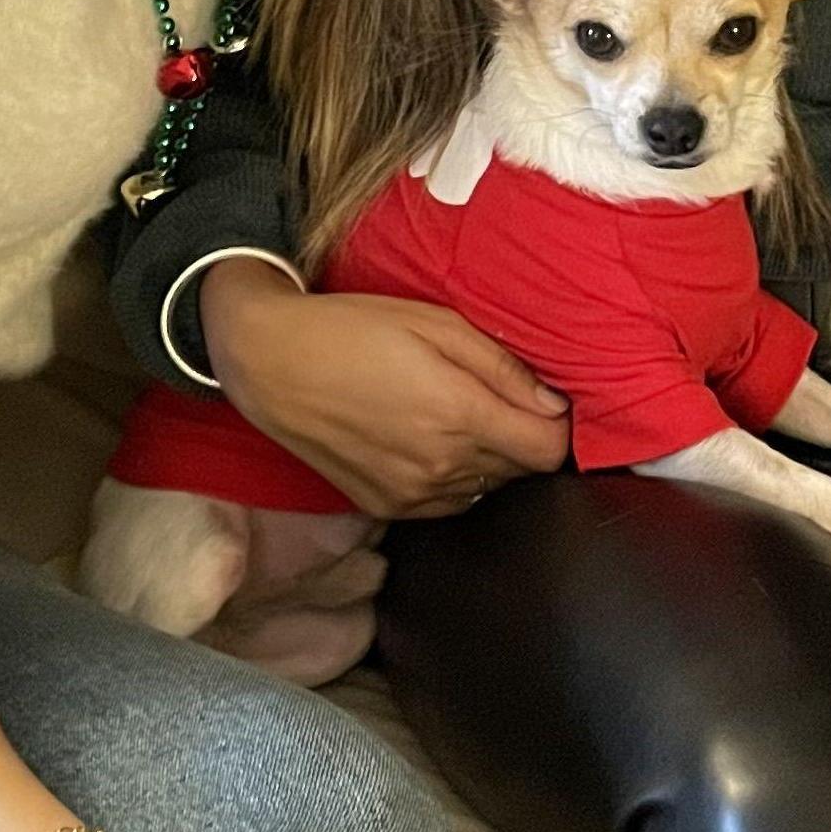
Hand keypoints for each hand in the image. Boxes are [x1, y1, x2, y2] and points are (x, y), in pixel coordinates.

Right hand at [205, 259, 569, 517]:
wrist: (271, 363)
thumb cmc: (355, 329)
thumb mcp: (438, 323)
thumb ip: (503, 368)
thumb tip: (555, 405)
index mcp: (458, 415)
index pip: (549, 450)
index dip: (559, 424)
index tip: (546, 399)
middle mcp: (440, 467)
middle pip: (521, 470)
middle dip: (523, 435)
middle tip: (497, 394)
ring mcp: (411, 495)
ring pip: (487, 489)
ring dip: (490, 458)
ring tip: (458, 412)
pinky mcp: (386, 508)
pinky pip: (450, 503)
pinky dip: (456, 477)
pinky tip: (433, 439)